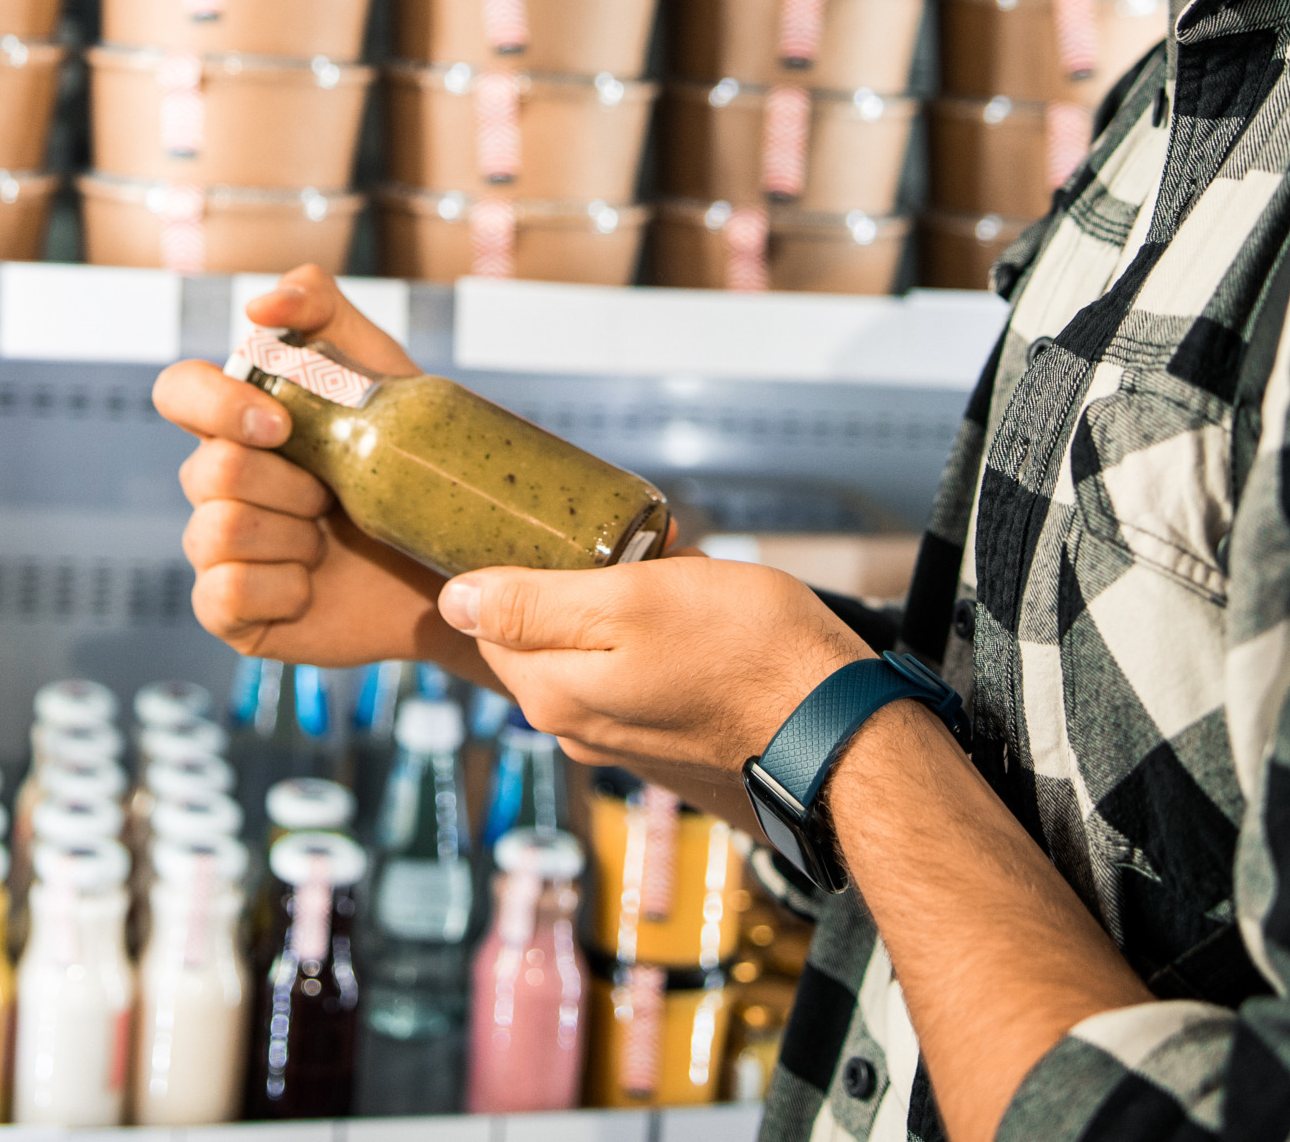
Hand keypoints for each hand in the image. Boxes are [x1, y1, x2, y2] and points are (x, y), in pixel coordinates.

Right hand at [156, 266, 464, 672]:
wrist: (449, 564)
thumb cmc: (411, 463)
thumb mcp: (381, 371)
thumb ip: (323, 309)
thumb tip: (259, 306)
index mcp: (239, 423)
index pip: (177, 391)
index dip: (213, 403)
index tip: (280, 423)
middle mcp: (216, 483)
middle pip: (208, 470)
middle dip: (290, 484)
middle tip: (337, 496)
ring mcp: (217, 548)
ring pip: (218, 530)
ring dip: (292, 536)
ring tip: (330, 542)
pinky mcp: (229, 609)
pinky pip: (224, 592)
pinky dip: (284, 588)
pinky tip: (314, 586)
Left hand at [438, 555, 871, 815]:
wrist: (835, 726)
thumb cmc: (742, 648)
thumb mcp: (628, 600)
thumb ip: (533, 603)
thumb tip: (454, 599)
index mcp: (552, 693)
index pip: (490, 621)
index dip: (527, 568)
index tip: (578, 543)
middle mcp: (577, 730)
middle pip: (545, 637)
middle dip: (583, 589)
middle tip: (647, 560)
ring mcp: (624, 744)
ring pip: (597, 652)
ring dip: (628, 611)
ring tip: (686, 586)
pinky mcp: (669, 747)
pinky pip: (639, 678)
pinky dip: (660, 643)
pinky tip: (704, 624)